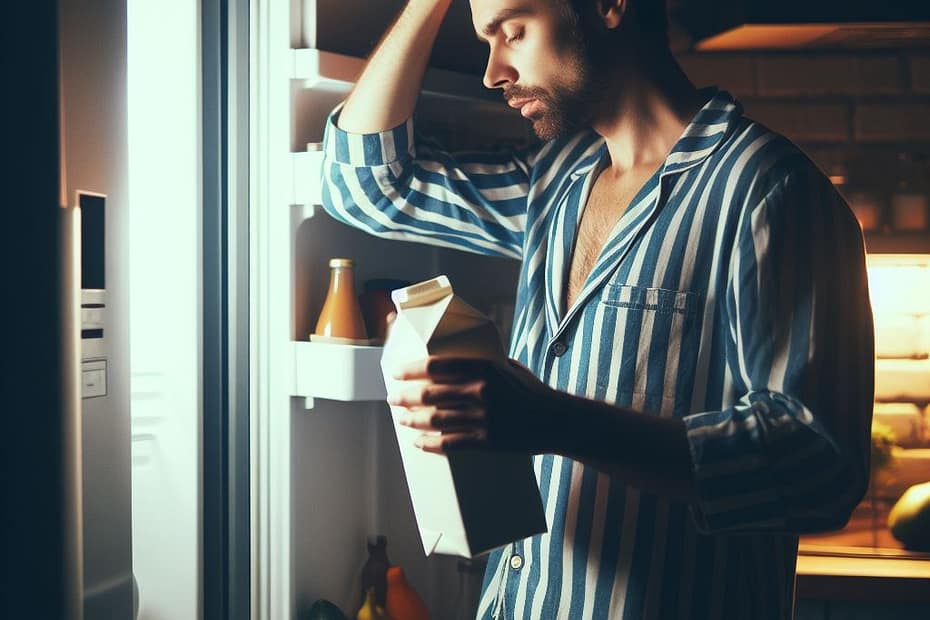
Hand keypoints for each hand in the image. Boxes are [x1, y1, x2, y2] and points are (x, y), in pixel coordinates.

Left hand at [386, 356, 556, 453]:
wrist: (556, 421)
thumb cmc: (533, 392)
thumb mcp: (509, 368)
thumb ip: (483, 364)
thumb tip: (456, 360)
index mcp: (485, 368)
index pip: (437, 366)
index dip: (411, 369)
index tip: (396, 372)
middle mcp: (481, 391)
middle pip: (430, 394)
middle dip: (405, 396)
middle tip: (393, 398)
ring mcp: (483, 418)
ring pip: (436, 420)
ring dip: (413, 420)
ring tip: (401, 419)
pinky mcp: (487, 441)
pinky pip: (450, 444)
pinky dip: (430, 444)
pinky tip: (418, 443)